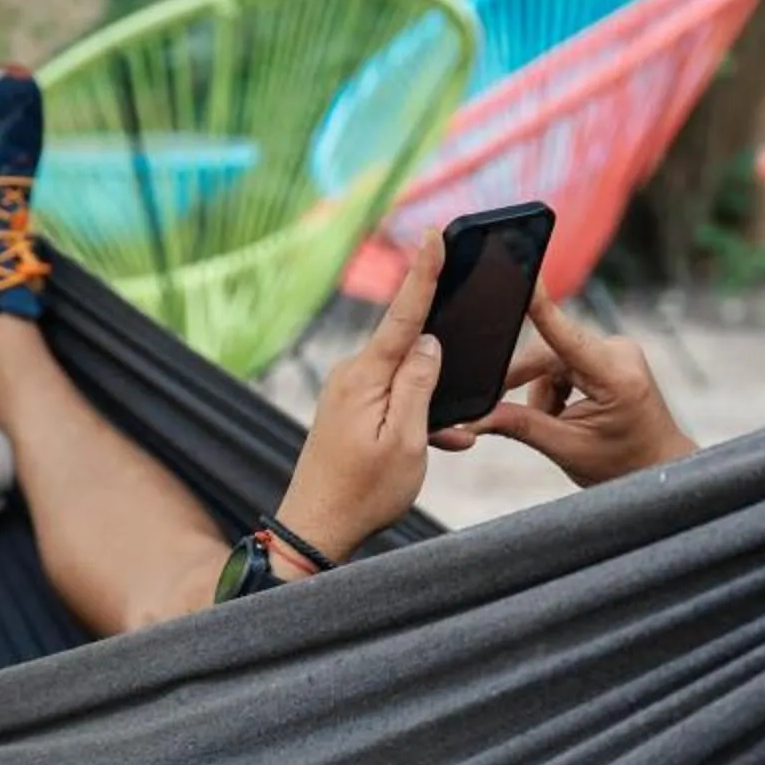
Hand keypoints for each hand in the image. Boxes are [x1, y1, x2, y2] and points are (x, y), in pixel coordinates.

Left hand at [276, 233, 445, 564]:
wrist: (314, 530)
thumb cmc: (364, 492)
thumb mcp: (406, 440)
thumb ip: (420, 384)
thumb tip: (429, 342)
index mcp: (366, 376)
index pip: (403, 314)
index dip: (424, 273)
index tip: (433, 234)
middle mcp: (351, 375)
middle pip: (408, 348)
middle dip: (440, 364)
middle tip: (449, 393)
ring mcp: (346, 392)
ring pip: (405, 380)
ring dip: (432, 405)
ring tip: (446, 442)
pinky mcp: (347, 410)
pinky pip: (393, 401)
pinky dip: (418, 420)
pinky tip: (438, 444)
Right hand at [434, 289, 695, 485]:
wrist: (659, 468)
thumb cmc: (622, 465)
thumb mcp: (567, 450)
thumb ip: (520, 427)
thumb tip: (476, 418)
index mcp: (615, 375)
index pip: (565, 334)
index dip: (539, 303)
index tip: (524, 273)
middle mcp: (618, 351)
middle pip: (547, 354)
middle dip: (531, 390)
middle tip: (533, 425)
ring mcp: (616, 349)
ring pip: (552, 361)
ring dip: (545, 394)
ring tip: (563, 427)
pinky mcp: (610, 354)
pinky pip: (564, 362)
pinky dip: (556, 389)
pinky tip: (570, 414)